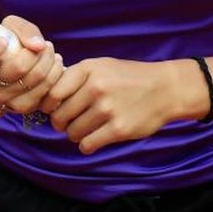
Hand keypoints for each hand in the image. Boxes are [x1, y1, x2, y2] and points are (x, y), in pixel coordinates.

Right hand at [0, 16, 64, 116]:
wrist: (9, 69)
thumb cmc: (8, 43)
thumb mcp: (10, 28)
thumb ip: (23, 30)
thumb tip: (38, 45)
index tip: (4, 41)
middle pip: (17, 67)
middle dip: (38, 52)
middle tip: (44, 45)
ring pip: (35, 78)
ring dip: (49, 61)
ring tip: (49, 53)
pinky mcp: (18, 107)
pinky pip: (43, 91)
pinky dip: (54, 75)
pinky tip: (53, 66)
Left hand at [42, 57, 193, 154]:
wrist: (166, 89)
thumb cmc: (130, 78)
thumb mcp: (102, 66)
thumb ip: (76, 77)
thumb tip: (46, 99)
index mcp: (89, 69)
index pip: (52, 93)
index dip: (49, 106)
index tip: (55, 109)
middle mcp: (96, 87)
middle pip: (60, 116)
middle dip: (61, 123)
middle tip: (70, 123)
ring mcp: (107, 109)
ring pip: (72, 133)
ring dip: (75, 135)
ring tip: (86, 129)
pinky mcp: (118, 129)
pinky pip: (87, 145)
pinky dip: (87, 145)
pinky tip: (94, 138)